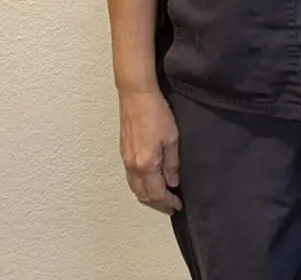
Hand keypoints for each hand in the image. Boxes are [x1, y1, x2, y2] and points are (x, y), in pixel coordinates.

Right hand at [118, 88, 181, 214]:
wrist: (136, 95)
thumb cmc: (157, 112)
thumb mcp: (172, 138)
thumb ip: (172, 163)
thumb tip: (173, 182)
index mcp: (146, 165)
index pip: (157, 193)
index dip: (168, 202)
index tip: (177, 206)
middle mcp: (133, 166)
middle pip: (143, 195)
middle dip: (157, 204)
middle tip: (170, 206)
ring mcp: (125, 159)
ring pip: (135, 188)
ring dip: (147, 197)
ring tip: (161, 198)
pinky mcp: (123, 152)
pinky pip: (130, 178)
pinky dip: (140, 186)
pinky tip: (148, 182)